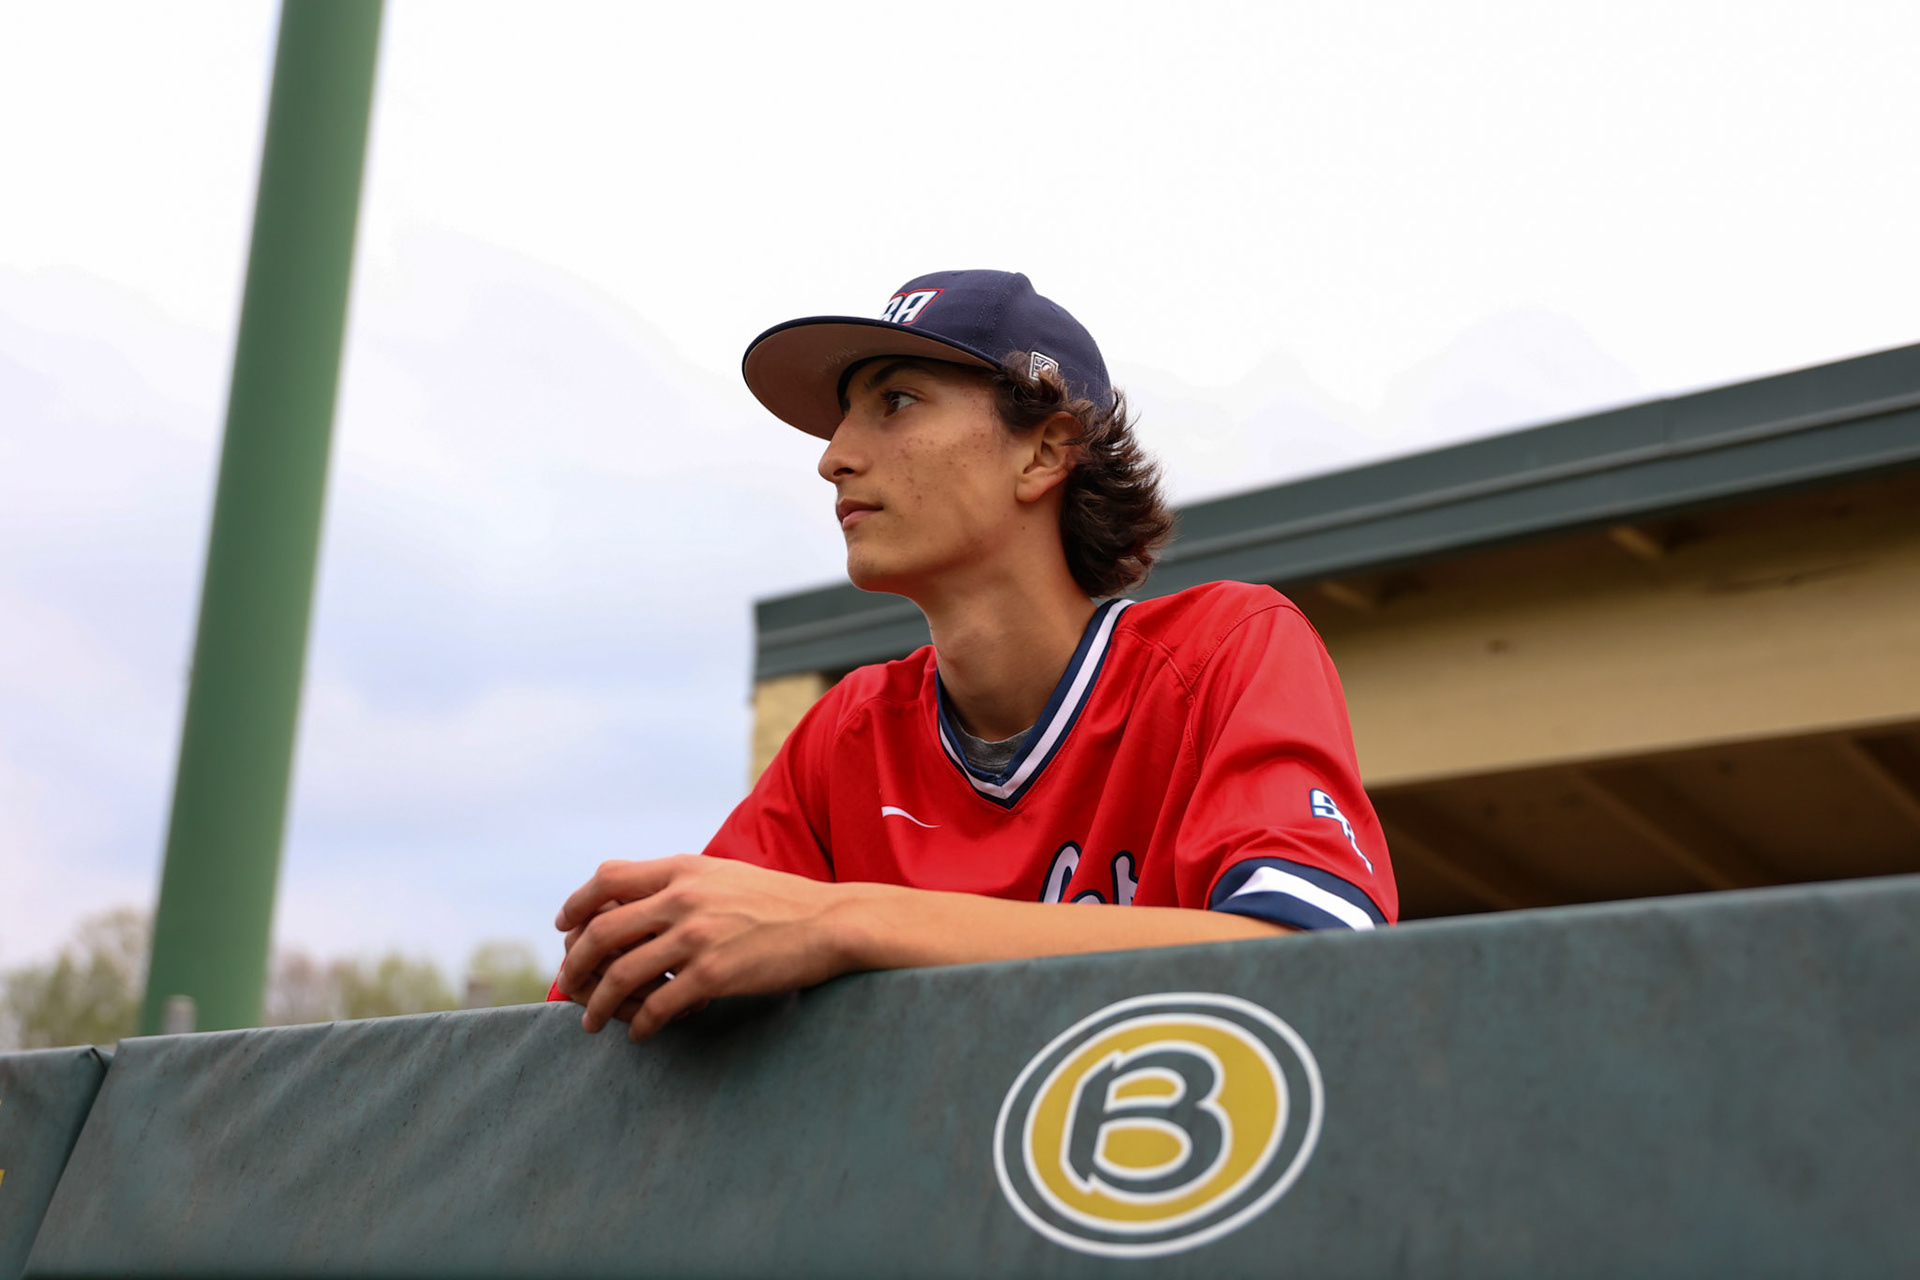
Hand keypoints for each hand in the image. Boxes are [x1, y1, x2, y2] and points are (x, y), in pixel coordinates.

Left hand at [553, 855, 855, 1040]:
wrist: (829, 923)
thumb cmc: (778, 902)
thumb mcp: (724, 874)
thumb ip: (680, 881)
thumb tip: (637, 899)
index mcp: (683, 869)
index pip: (606, 878)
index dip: (576, 904)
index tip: (565, 928)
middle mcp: (683, 898)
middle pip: (602, 931)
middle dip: (575, 964)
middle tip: (569, 985)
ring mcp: (697, 937)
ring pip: (621, 974)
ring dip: (599, 1004)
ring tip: (593, 1022)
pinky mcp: (714, 974)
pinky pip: (658, 1006)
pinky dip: (640, 1025)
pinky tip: (639, 1034)